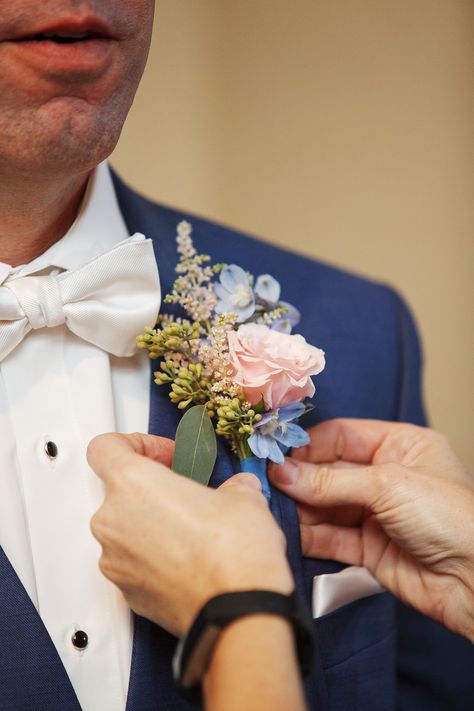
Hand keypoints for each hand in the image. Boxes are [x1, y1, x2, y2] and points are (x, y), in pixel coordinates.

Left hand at [88, 433, 293, 637]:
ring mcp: (115, 561)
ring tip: (194, 532)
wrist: (239, 613)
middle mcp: (114, 521)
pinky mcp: (126, 593)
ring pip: (125, 529)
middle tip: (187, 494)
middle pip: (118, 491)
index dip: (135, 444)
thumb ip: (230, 486)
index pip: (105, 447)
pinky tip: (190, 561)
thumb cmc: (235, 555)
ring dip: (152, 525)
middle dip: (152, 490)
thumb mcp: (244, 497)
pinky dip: (154, 558)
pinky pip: (132, 563)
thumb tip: (236, 491)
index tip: (164, 456)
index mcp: (134, 484)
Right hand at [268, 419, 473, 642]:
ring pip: (326, 506)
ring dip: (299, 508)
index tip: (275, 454)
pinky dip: (308, 535)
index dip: (309, 445)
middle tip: (264, 483)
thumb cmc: (451, 517)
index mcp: (400, 445)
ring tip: (268, 507)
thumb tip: (282, 472)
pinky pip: (331, 537)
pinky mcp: (369, 549)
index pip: (343, 436)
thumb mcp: (388, 485)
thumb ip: (330, 481)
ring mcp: (377, 514)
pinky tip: (286, 530)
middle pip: (330, 471)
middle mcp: (386, 477)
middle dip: (299, 478)